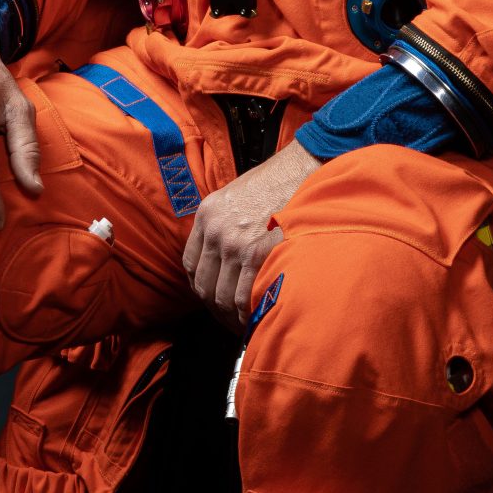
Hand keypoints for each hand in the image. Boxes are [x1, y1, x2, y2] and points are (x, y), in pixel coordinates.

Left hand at [183, 139, 314, 330]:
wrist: (302, 170)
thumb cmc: (276, 183)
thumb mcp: (235, 197)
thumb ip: (222, 225)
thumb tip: (223, 259)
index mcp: (207, 215)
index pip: (191, 264)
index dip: (201, 286)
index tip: (212, 296)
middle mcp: (215, 230)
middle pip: (204, 285)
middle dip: (216, 308)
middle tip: (230, 318)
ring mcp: (234, 243)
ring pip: (222, 296)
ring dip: (232, 316)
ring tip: (244, 322)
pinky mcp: (256, 253)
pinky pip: (244, 296)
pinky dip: (248, 312)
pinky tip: (257, 315)